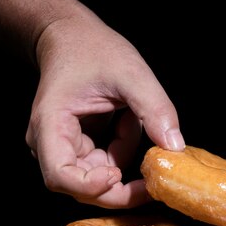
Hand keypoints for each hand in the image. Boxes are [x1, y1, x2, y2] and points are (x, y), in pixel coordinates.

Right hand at [26, 13, 184, 207]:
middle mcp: (49, 142)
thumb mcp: (132, 72)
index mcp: (50, 124)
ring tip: (131, 119)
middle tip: (152, 180)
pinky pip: (104, 164)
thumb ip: (154, 108)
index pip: (60, 175)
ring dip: (123, 157)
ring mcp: (63, 147)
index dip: (90, 186)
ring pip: (96, 178)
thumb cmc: (93, 49)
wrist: (73, 37)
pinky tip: (126, 121)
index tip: (118, 176)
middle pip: (80, 187)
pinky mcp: (79, 148)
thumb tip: (175, 147)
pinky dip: (122, 149)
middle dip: (119, 188)